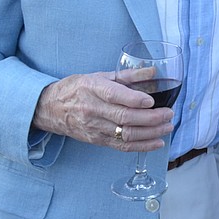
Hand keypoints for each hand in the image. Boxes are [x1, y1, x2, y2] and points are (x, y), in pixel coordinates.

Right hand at [32, 71, 174, 150]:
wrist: (50, 108)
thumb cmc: (77, 88)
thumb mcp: (99, 75)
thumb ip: (128, 75)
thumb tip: (154, 71)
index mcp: (93, 88)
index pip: (114, 95)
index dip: (134, 100)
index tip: (152, 101)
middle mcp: (93, 109)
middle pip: (124, 118)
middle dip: (151, 118)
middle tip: (169, 114)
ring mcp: (94, 128)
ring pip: (126, 134)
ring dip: (150, 133)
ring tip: (167, 127)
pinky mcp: (96, 140)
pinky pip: (121, 146)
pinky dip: (141, 146)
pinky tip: (157, 142)